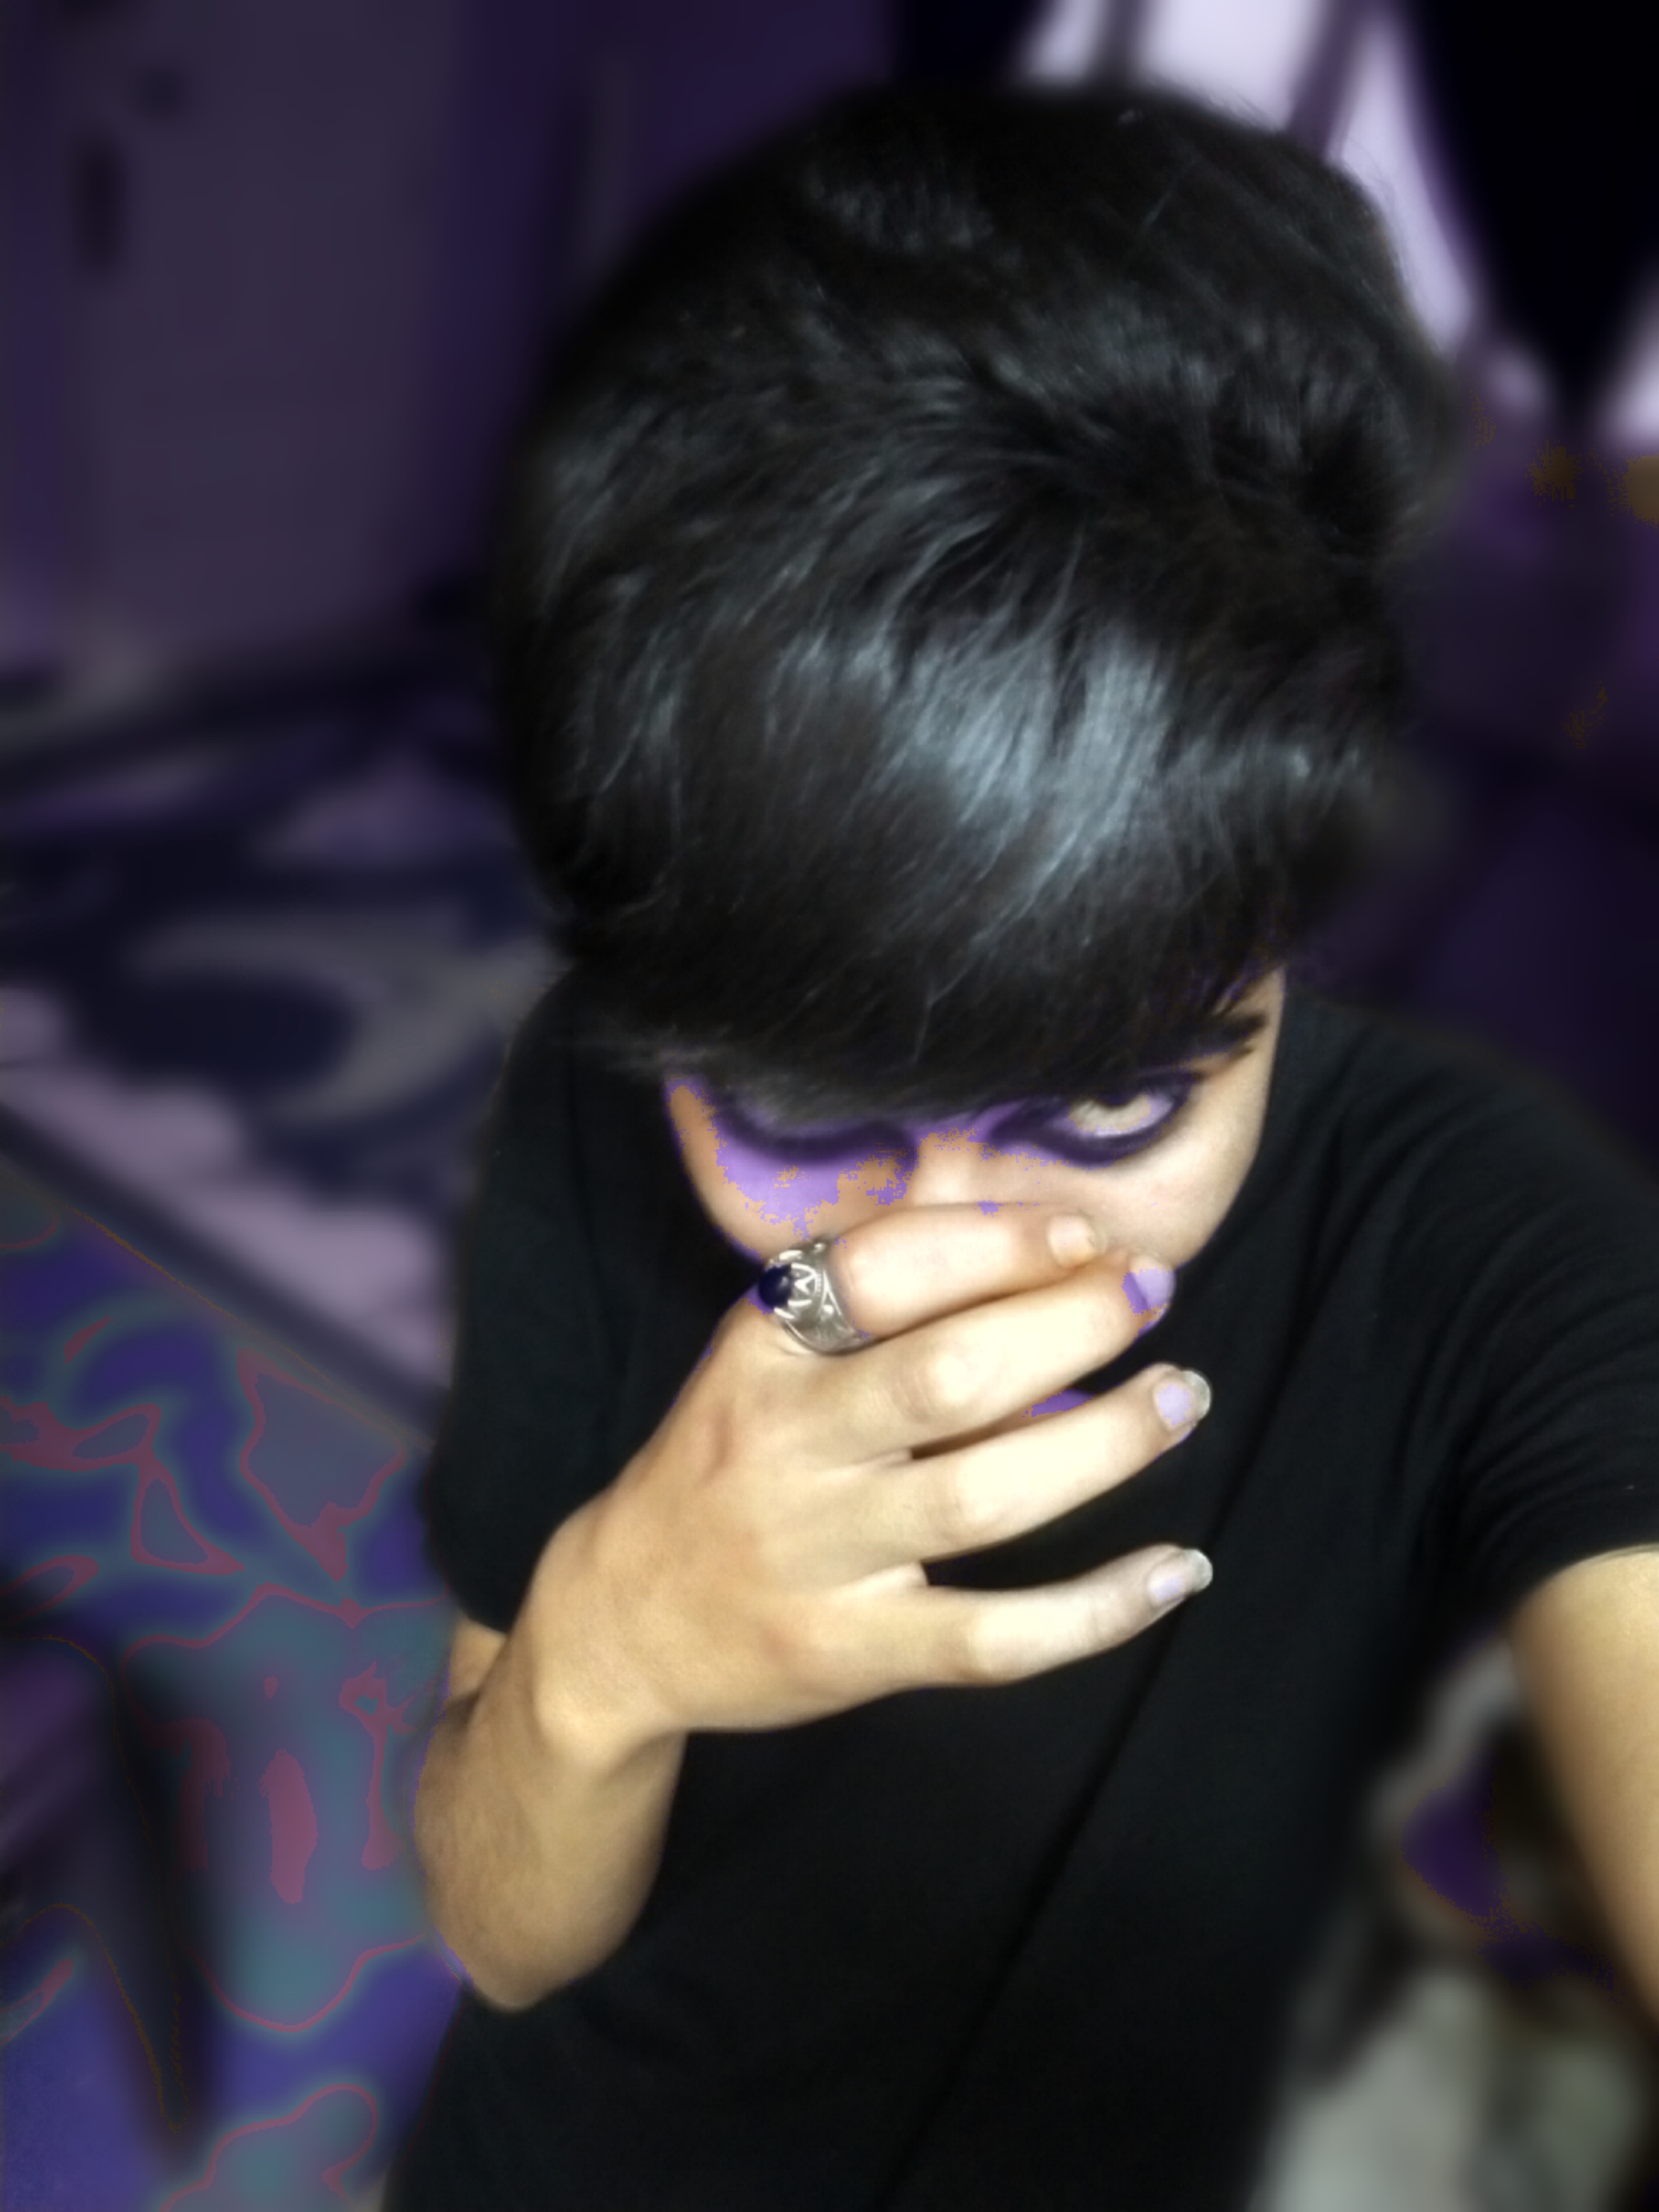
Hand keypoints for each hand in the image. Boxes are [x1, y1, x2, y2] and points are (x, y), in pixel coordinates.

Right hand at [523, 1205, 1212, 1761]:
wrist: (622, 1622)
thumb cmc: (732, 1462)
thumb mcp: (767, 1360)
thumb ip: (878, 1309)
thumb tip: (1057, 1254)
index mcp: (760, 1349)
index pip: (882, 1267)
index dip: (999, 1240)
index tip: (1088, 1235)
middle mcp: (782, 1444)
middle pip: (948, 1376)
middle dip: (1069, 1326)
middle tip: (1152, 1296)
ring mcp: (817, 1554)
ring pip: (983, 1498)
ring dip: (1105, 1444)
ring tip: (1181, 1398)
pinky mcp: (852, 1651)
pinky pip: (994, 1636)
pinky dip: (1098, 1609)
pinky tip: (1176, 1571)